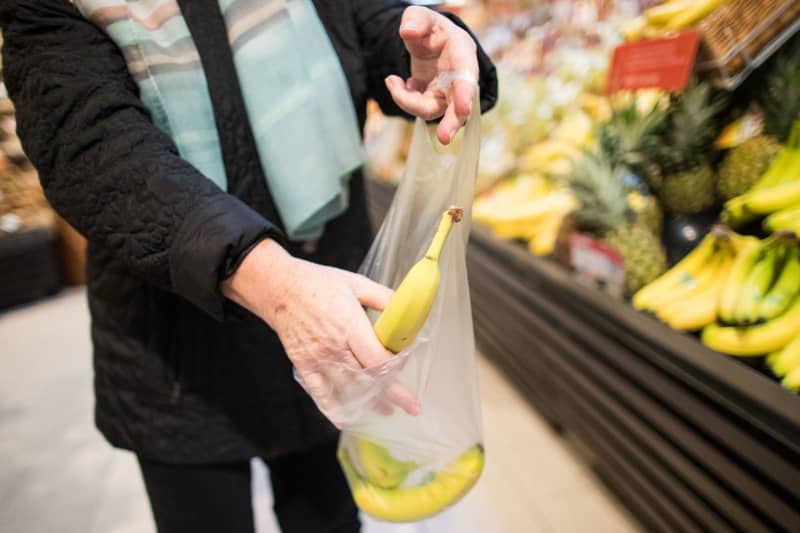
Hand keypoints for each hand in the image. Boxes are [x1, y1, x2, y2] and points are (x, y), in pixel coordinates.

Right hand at [221, 239, 420, 421]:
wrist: (278, 288)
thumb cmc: (317, 283)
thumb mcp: (356, 283)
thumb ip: (383, 298)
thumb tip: (406, 310)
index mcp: (349, 325)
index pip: (377, 358)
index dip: (394, 367)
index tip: (405, 366)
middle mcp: (334, 346)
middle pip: (367, 378)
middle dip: (392, 394)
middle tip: (411, 407)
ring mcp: (318, 359)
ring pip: (347, 389)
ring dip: (369, 403)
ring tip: (386, 411)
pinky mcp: (304, 365)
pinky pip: (320, 393)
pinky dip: (333, 409)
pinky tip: (346, 419)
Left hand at [385, 6, 478, 144]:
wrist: (427, 41)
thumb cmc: (430, 28)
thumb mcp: (421, 16)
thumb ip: (416, 19)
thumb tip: (408, 32)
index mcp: (463, 54)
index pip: (467, 77)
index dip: (466, 93)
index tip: (463, 109)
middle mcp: (458, 79)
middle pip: (459, 107)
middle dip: (452, 123)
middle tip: (444, 138)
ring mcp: (446, 94)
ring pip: (431, 110)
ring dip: (408, 102)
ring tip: (392, 81)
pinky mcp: (432, 101)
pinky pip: (417, 108)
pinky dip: (403, 98)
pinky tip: (398, 82)